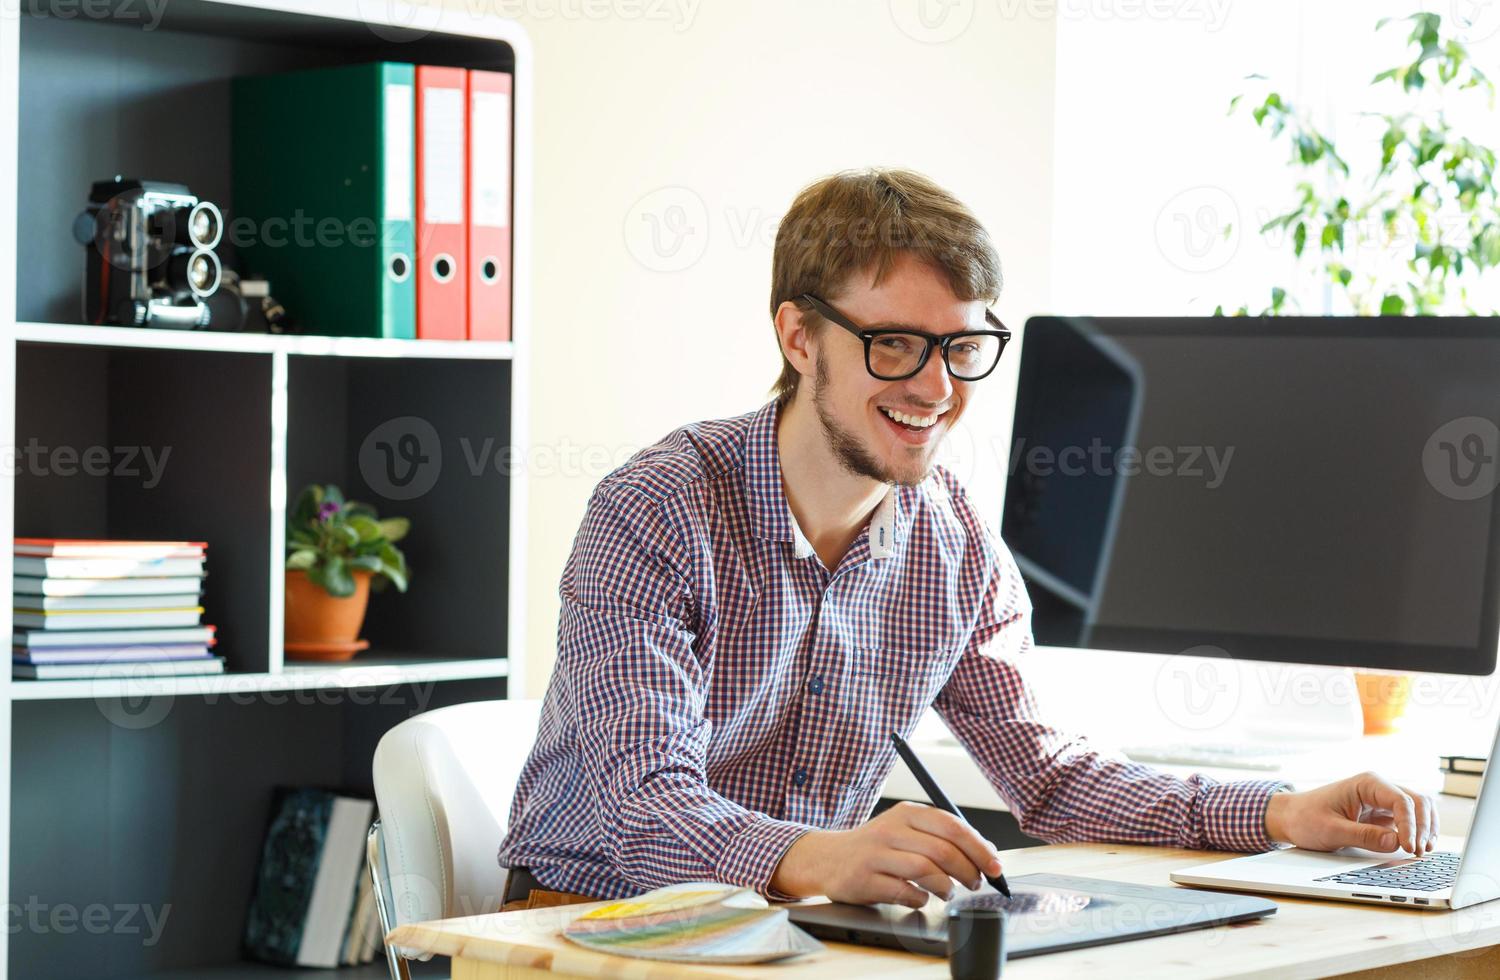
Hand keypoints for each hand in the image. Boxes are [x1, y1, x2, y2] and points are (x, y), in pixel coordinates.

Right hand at [770, 801, 1003, 908]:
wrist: (828, 858)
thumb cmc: (877, 846)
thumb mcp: (907, 830)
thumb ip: (942, 836)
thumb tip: (987, 851)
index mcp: (906, 812)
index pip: (951, 826)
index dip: (978, 848)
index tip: (995, 866)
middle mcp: (891, 829)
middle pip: (942, 850)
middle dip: (968, 871)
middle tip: (976, 883)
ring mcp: (876, 855)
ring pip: (926, 871)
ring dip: (946, 887)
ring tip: (948, 893)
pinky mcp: (864, 879)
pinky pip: (904, 892)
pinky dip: (920, 899)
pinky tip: (920, 897)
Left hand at [1263, 771, 1438, 856]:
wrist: (1292, 818)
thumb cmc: (1307, 819)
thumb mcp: (1332, 830)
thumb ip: (1365, 836)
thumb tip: (1397, 842)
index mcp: (1366, 784)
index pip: (1401, 800)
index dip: (1410, 825)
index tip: (1409, 847)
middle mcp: (1379, 788)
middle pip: (1418, 802)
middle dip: (1423, 827)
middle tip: (1419, 853)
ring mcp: (1383, 801)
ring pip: (1420, 809)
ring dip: (1426, 829)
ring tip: (1423, 852)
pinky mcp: (1384, 815)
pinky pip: (1411, 820)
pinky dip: (1419, 832)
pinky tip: (1418, 848)